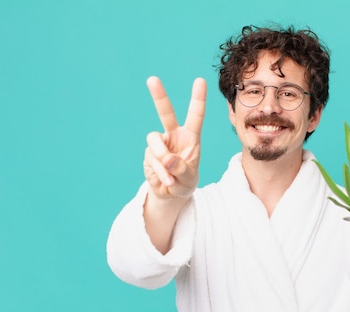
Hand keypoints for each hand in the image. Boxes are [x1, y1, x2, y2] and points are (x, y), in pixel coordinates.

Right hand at [143, 76, 206, 200]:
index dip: (198, 99)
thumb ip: (181, 168)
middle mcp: (174, 136)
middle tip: (152, 79)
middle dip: (159, 96)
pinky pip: (152, 159)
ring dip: (162, 157)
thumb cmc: (185, 181)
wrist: (171, 193)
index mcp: (190, 137)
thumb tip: (167, 158)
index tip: (200, 80)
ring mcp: (160, 144)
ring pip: (155, 140)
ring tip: (170, 175)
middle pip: (165, 113)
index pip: (195, 116)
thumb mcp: (189, 178)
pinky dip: (160, 172)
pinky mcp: (149, 154)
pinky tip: (167, 180)